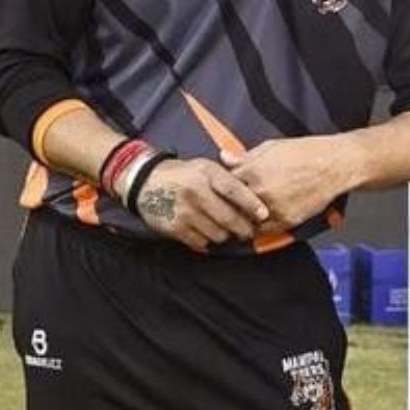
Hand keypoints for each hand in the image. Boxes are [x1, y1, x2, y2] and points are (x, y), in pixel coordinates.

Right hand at [132, 158, 266, 252]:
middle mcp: (197, 192)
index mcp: (207, 174)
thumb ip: (228, 178)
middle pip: (229, 218)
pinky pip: (201, 243)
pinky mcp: (176, 227)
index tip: (264, 214)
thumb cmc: (183, 175)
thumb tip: (255, 193)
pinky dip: (207, 241)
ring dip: (225, 235)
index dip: (251, 203)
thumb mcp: (205, 167)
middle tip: (249, 231)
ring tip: (224, 230)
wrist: (146, 182)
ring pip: (218, 234)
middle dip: (244, 229)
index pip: (234, 190)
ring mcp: (185, 211)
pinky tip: (205, 232)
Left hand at [222, 136, 358, 232]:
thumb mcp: (271, 147)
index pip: (224, 185)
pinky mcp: (286, 220)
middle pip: (231, 206)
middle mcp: (260, 191)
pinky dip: (259, 228)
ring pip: (246, 221)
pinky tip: (257, 223)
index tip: (219, 192)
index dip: (221, 189)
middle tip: (222, 210)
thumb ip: (245, 157)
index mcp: (253, 170)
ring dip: (241, 221)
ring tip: (238, 219)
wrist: (334, 165)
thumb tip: (224, 157)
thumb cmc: (305, 152)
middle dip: (227, 208)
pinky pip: (264, 231)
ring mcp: (273, 208)